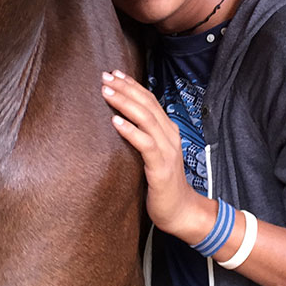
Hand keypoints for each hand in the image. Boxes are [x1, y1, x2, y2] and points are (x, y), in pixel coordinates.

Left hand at [101, 70, 215, 242]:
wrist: (180, 211)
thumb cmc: (162, 183)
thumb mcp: (153, 154)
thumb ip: (143, 137)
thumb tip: (121, 121)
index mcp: (168, 131)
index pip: (150, 100)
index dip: (133, 85)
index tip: (114, 74)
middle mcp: (170, 136)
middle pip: (148, 104)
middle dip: (126, 88)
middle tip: (106, 76)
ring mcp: (167, 151)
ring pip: (147, 119)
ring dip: (125, 103)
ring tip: (107, 92)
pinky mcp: (161, 168)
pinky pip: (145, 144)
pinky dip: (130, 131)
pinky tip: (115, 122)